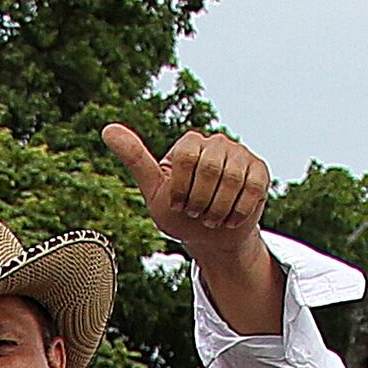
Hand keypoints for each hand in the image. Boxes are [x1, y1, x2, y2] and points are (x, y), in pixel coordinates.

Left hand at [104, 119, 274, 278]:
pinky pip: (252, 189)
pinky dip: (238, 212)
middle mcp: (217, 142)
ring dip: (218, 209)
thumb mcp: (154, 191)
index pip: (187, 157)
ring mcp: (241, 154)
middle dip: (200, 201)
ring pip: (233, 179)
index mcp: (190, 143)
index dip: (182, 189)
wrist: (211, 238)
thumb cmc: (180, 214)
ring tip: (212, 217)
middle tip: (196, 214)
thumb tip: (107, 129)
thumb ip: (135, 159)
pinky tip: (230, 218)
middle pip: (210, 168)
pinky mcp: (260, 170)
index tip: (178, 205)